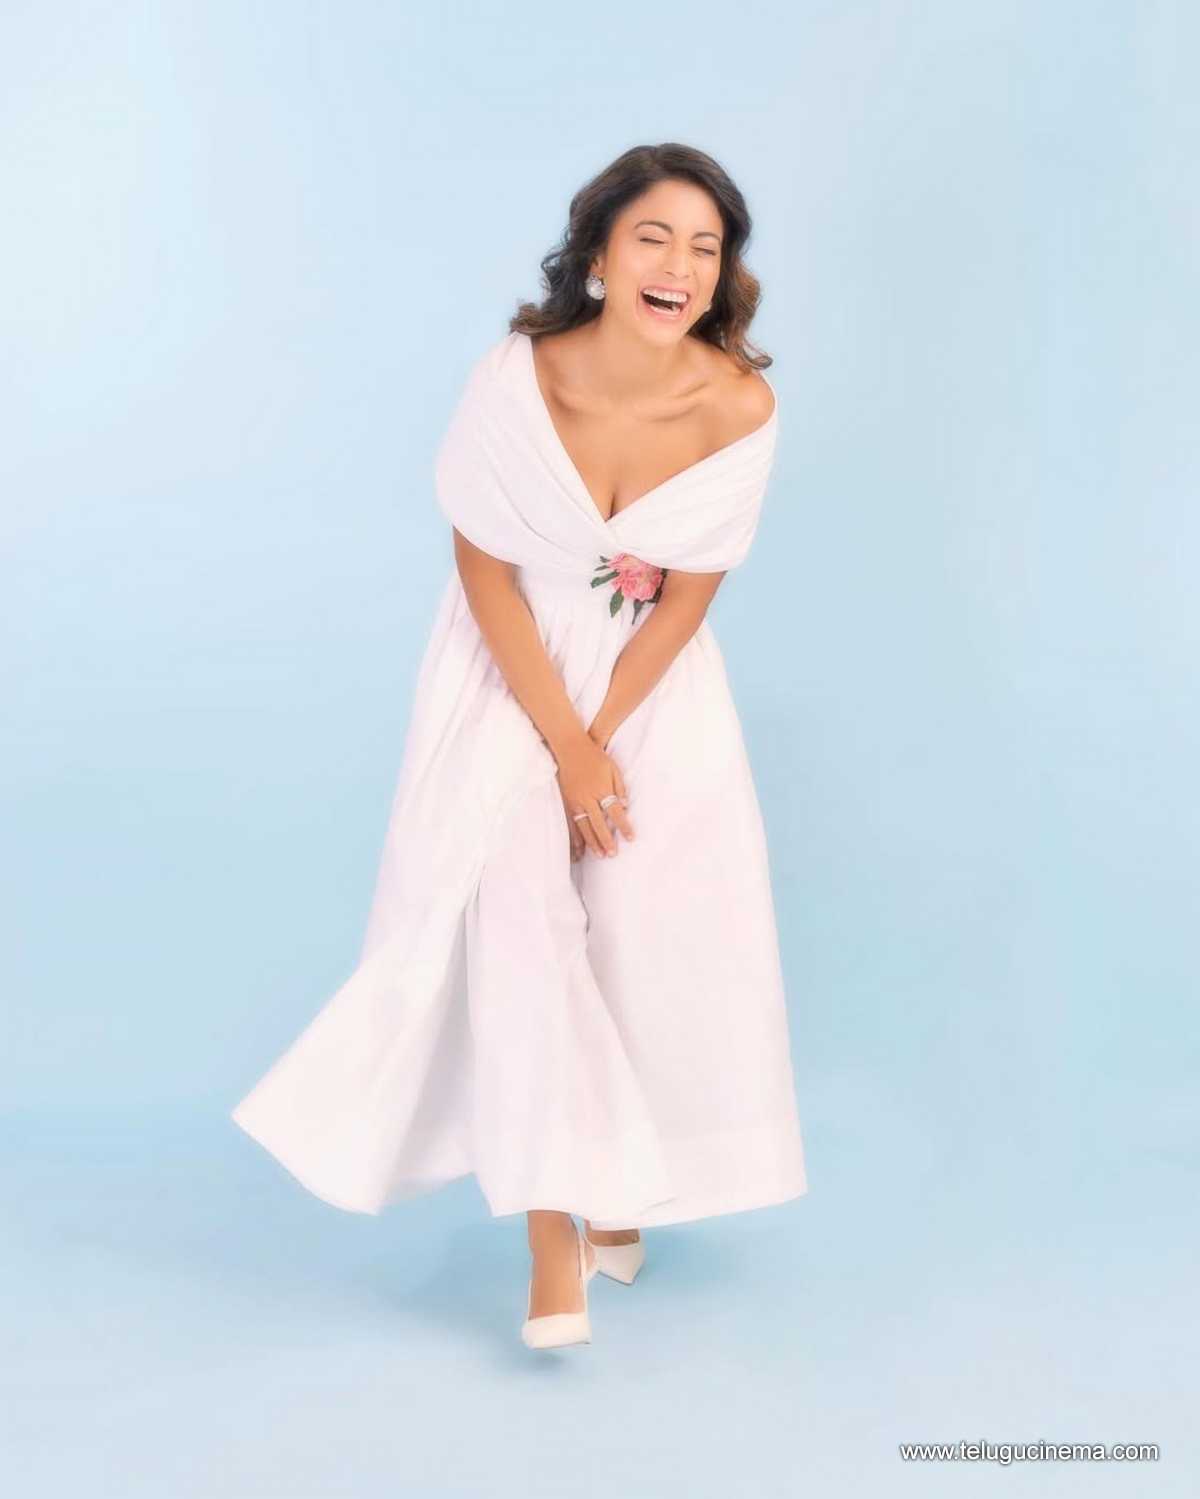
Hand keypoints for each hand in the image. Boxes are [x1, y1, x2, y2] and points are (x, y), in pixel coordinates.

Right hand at [554, 731, 633, 859]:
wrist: (570, 748)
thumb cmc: (594, 756)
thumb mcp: (613, 768)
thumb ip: (620, 786)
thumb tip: (625, 805)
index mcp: (602, 789)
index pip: (615, 812)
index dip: (624, 826)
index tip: (631, 838)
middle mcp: (587, 798)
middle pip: (598, 824)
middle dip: (606, 841)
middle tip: (613, 855)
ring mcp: (575, 801)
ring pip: (583, 827)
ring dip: (592, 843)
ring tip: (600, 855)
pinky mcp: (566, 802)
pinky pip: (571, 823)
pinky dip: (576, 837)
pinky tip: (580, 848)